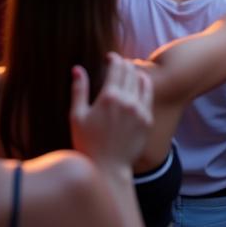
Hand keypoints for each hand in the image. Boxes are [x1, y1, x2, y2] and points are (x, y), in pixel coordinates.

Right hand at [70, 53, 152, 172]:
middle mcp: (127, 100)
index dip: (113, 58)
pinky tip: (139, 84)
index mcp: (109, 97)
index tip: (109, 57)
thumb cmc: (87, 144)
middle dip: (123, 64)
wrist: (107, 169)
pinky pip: (149, 95)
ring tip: (129, 72)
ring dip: (135, 72)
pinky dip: (145, 85)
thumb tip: (78, 68)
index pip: (116, 66)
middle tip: (117, 64)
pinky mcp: (147, 119)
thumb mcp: (77, 116)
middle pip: (130, 70)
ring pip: (142, 80)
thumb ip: (79, 90)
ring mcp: (140, 110)